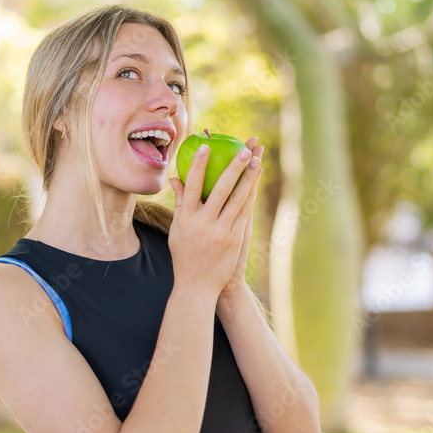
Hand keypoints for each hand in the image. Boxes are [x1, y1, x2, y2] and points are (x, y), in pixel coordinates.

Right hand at [167, 140, 262, 298]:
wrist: (197, 286)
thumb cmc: (184, 255)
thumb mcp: (176, 230)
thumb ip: (180, 204)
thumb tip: (175, 179)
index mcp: (186, 219)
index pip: (192, 186)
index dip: (198, 165)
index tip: (205, 146)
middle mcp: (203, 224)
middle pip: (220, 189)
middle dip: (233, 167)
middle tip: (244, 149)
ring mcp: (221, 232)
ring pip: (238, 199)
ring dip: (248, 178)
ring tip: (256, 159)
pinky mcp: (234, 239)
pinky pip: (243, 212)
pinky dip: (250, 194)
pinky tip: (255, 181)